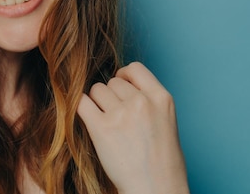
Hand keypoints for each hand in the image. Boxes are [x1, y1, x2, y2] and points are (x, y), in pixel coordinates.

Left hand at [77, 62, 189, 193]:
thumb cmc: (163, 163)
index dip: (124, 76)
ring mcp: (121, 115)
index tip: (120, 87)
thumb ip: (148, 100)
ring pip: (96, 90)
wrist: (156, 190)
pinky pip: (81, 103)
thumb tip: (123, 85)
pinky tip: (89, 120)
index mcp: (162, 99)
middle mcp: (142, 102)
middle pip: (112, 81)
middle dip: (110, 96)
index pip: (135, 68)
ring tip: (106, 123)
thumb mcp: (167, 122)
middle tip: (115, 116)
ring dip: (97, 103)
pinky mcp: (101, 128)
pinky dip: (81, 109)